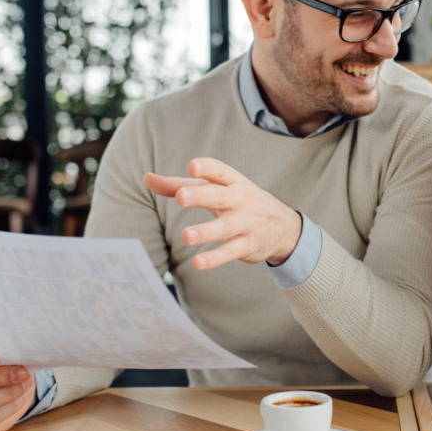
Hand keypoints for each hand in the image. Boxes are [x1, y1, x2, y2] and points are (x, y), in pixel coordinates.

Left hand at [145, 158, 302, 268]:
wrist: (284, 227)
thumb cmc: (239, 202)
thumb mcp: (215, 189)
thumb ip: (179, 185)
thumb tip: (147, 178)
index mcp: (232, 182)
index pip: (219, 171)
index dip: (207, 168)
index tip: (192, 166)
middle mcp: (240, 200)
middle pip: (219, 196)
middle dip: (201, 196)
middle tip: (181, 197)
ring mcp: (246, 223)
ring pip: (225, 227)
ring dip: (206, 232)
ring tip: (186, 237)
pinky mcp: (248, 245)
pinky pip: (231, 252)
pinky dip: (216, 258)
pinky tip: (199, 263)